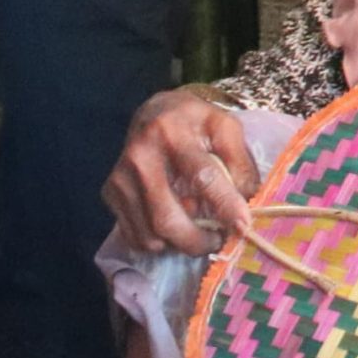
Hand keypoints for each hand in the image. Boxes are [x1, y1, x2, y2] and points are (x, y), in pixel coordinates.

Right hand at [102, 88, 260, 255]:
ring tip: (199, 234)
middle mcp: (140, 156)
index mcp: (173, 132)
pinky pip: (134, 235)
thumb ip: (239, 161)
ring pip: (149, 233)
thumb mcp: (225, 127)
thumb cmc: (194, 122)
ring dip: (179, 244)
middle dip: (197, 240)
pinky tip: (174, 229)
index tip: (243, 225)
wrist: (152, 113)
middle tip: (219, 241)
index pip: (202, 176)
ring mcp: (120, 178)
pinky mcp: (109, 193)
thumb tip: (248, 201)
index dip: (224, 204)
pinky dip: (159, 243)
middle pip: (166, 216)